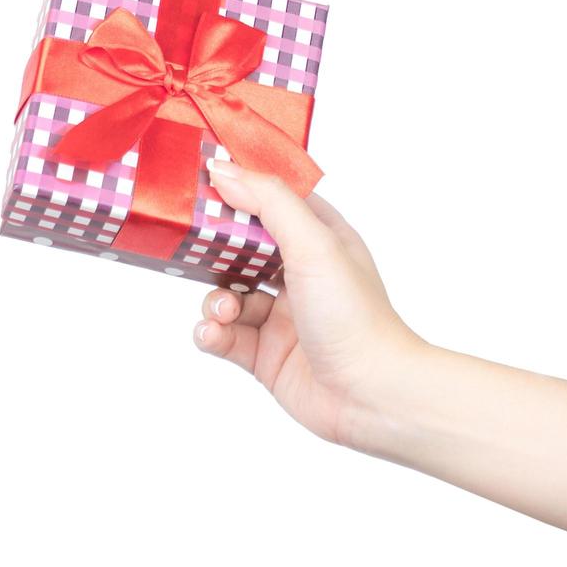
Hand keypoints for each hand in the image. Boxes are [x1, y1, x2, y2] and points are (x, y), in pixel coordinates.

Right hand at [193, 158, 424, 447]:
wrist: (373, 396)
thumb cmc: (355, 317)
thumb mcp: (313, 244)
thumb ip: (267, 202)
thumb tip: (222, 169)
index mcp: (319, 239)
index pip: (272, 201)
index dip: (239, 191)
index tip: (202, 184)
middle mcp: (300, 274)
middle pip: (241, 248)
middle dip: (215, 251)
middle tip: (193, 248)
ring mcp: (282, 315)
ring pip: (227, 294)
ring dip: (214, 300)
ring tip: (223, 311)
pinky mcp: (265, 354)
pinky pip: (223, 335)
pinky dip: (212, 333)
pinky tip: (215, 334)